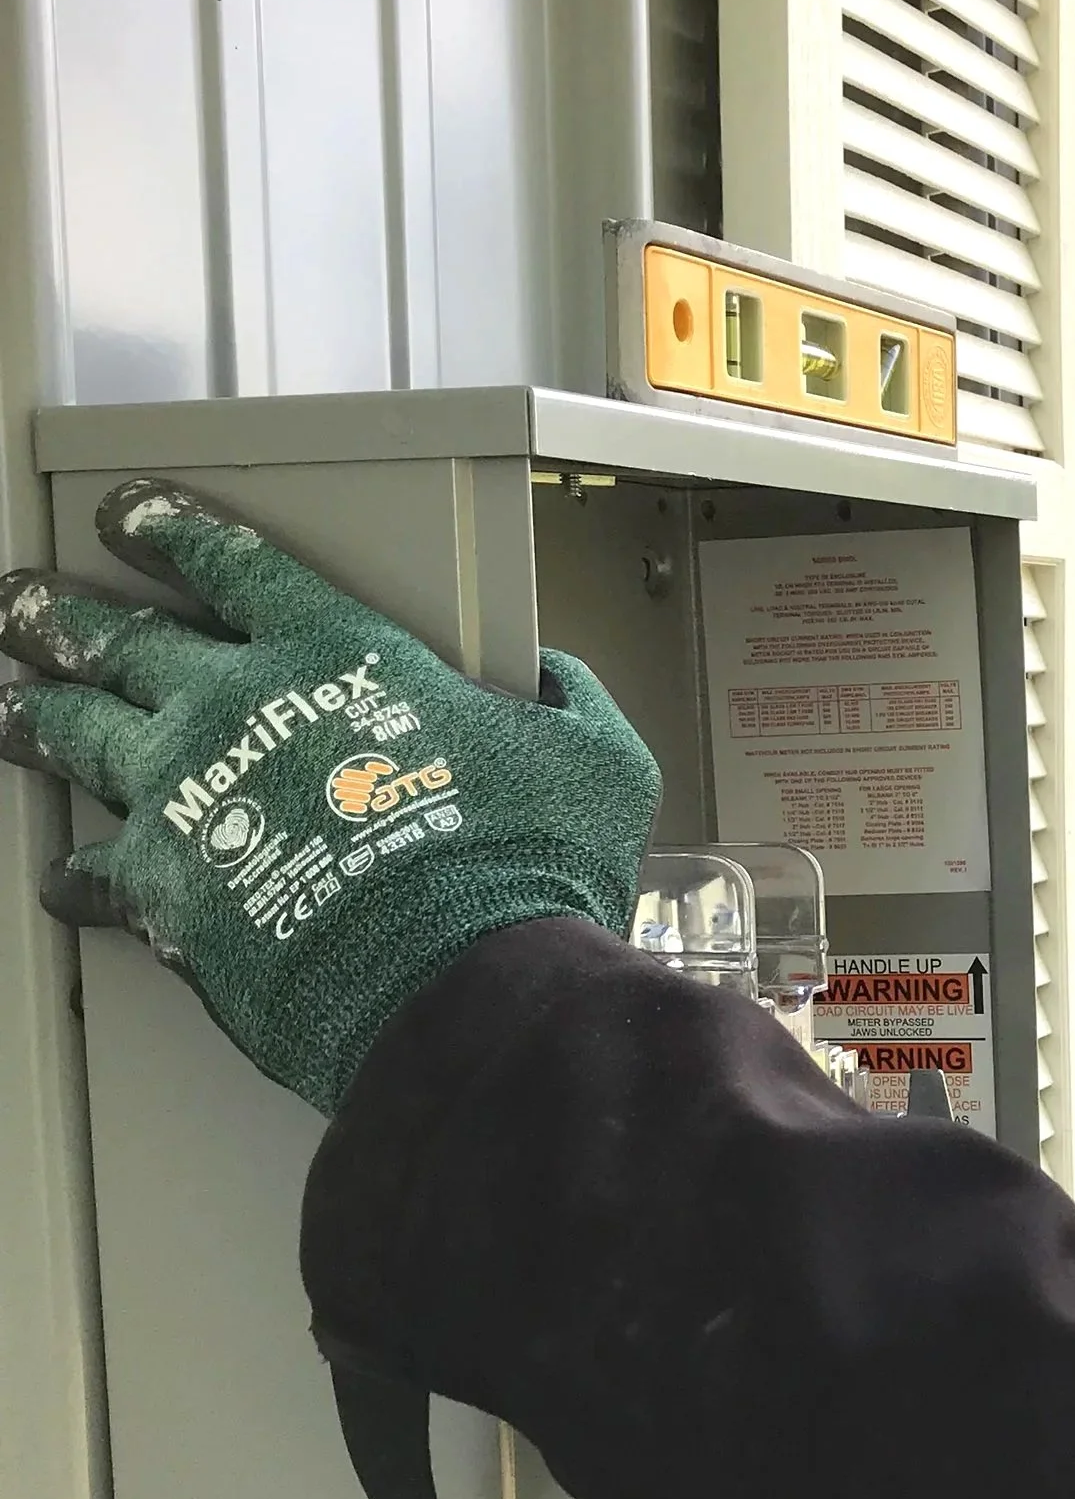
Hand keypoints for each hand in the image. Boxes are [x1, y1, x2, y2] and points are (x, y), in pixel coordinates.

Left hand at [0, 476, 660, 1112]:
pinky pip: (92, 872)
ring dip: (33, 714)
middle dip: (58, 614)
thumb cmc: (527, 865)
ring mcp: (187, 796)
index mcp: (337, 652)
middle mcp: (237, 705)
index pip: (230, 562)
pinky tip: (66, 877)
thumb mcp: (593, 760)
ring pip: (73, 734)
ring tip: (9, 704)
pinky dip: (77, 875)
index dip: (171, 530)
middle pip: (116, 638)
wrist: (463, 982)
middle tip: (23, 603)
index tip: (128, 515)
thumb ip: (569, 704)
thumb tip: (559, 681)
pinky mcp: (164, 891)